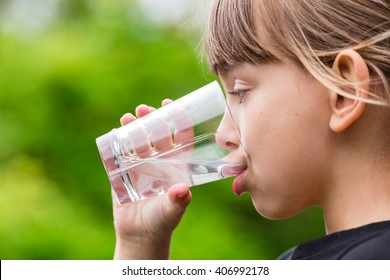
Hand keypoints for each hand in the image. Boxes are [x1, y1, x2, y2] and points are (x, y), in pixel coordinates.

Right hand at [113, 100, 191, 259]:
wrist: (139, 233)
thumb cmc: (162, 221)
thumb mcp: (172, 211)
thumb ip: (177, 202)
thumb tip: (183, 191)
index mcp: (177, 165)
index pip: (180, 138)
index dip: (178, 120)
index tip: (172, 106)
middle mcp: (160, 161)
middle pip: (158, 133)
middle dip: (152, 118)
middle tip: (145, 109)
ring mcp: (141, 164)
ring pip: (139, 138)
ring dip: (135, 125)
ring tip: (129, 116)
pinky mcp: (123, 170)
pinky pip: (121, 151)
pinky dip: (118, 139)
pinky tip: (116, 129)